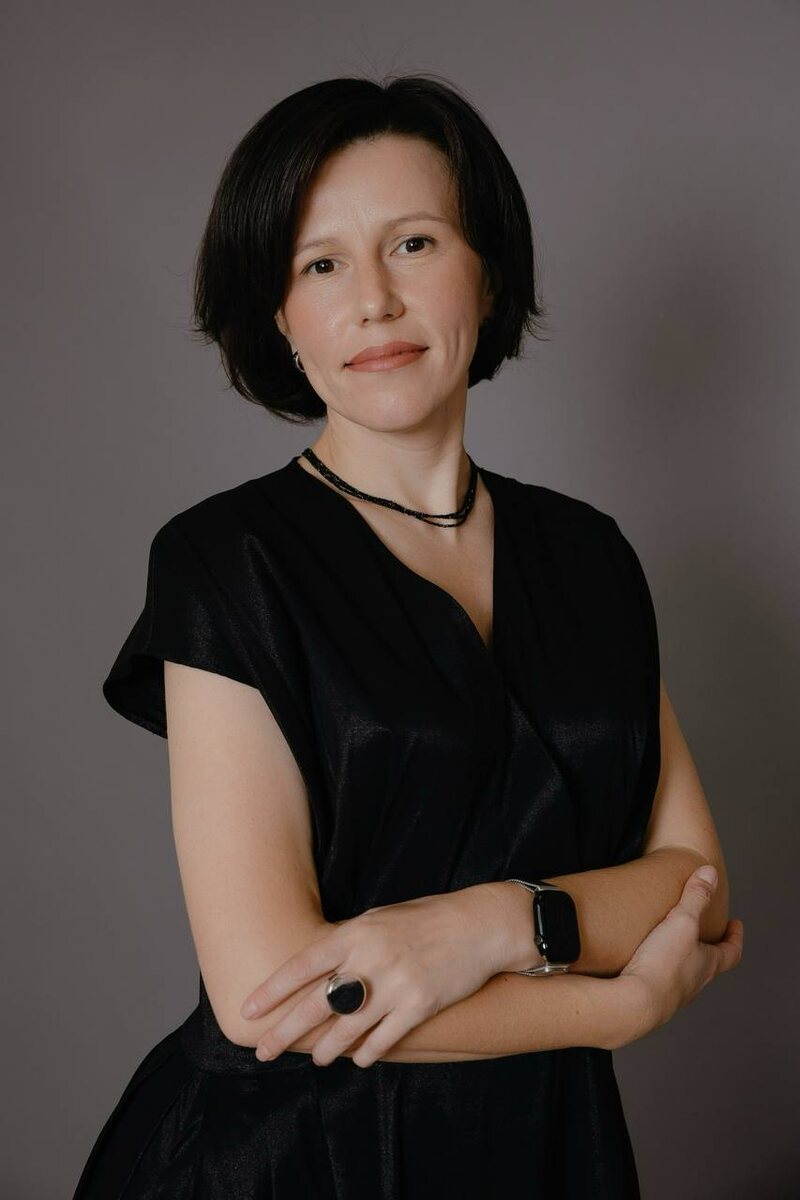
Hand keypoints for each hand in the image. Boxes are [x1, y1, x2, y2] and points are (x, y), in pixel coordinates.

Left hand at [239, 885, 508, 1068]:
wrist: (478, 925)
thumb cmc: (425, 919)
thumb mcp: (380, 919)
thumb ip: (349, 943)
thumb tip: (317, 968)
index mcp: (357, 932)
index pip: (303, 964)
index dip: (272, 990)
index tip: (248, 1009)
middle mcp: (371, 958)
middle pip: (317, 1003)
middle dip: (286, 1031)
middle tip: (263, 1051)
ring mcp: (396, 984)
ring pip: (348, 1028)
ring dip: (327, 1049)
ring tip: (317, 1059)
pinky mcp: (420, 1005)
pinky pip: (384, 1039)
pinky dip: (367, 1052)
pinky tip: (357, 1058)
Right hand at [613, 865, 743, 1047]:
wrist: (635, 1003)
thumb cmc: (663, 965)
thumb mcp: (682, 922)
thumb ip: (696, 897)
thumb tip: (710, 873)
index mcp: (708, 964)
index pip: (731, 952)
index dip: (735, 937)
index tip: (736, 924)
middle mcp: (695, 981)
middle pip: (711, 964)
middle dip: (710, 947)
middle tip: (705, 932)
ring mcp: (674, 992)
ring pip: (687, 974)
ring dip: (685, 959)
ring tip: (673, 943)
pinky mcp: (652, 997)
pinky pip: (661, 979)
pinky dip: (661, 967)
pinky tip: (646, 959)